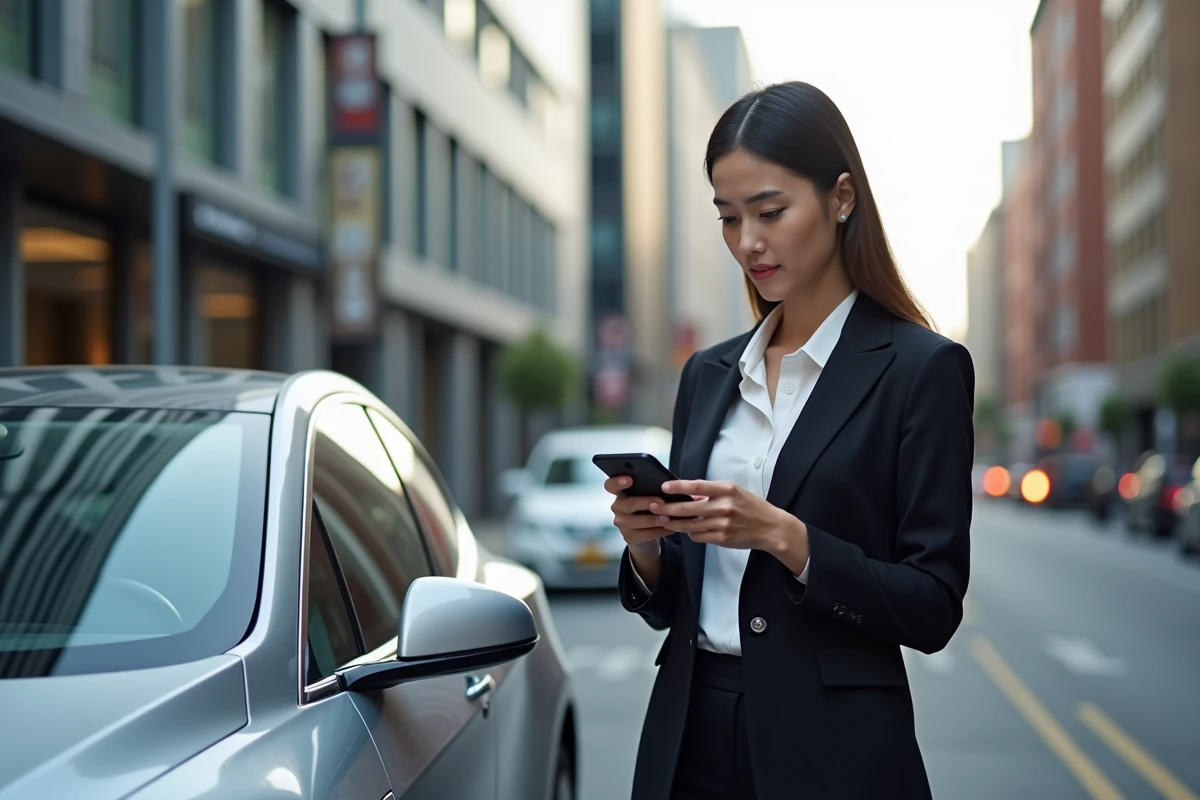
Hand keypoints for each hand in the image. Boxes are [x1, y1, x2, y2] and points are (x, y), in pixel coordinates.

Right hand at [604, 476, 672, 554]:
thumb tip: (665, 485)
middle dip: (646, 502)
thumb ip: (650, 490)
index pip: (610, 485)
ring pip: (638, 521)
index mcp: (620, 493)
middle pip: (629, 504)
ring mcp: (621, 523)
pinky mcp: (628, 537)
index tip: (630, 479)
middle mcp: (617, 507)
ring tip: (669, 518)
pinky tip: (671, 528)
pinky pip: (645, 534)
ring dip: (655, 519)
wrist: (646, 533)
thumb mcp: (647, 497)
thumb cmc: (649, 509)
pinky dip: (660, 531)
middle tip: (662, 501)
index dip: (617, 482)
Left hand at [653, 480, 809, 570]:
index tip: (664, 487)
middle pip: (688, 508)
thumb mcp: (734, 492)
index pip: (696, 486)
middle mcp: (724, 507)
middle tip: (654, 506)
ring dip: (673, 523)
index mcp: (727, 490)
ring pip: (689, 525)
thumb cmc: (751, 507)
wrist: (771, 528)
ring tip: (663, 519)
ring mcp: (722, 524)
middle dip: (667, 508)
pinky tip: (685, 529)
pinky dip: (690, 533)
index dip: (677, 487)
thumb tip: (689, 492)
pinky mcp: (721, 539)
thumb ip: (712, 492)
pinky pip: (698, 536)